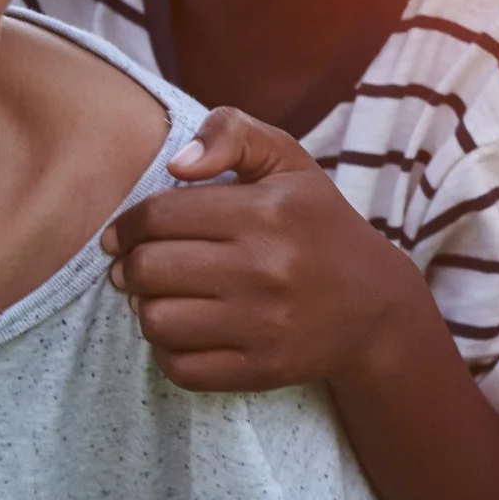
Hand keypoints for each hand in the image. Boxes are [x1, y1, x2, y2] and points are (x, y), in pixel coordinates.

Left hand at [102, 107, 430, 392]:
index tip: (121, 236)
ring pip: (157, 321)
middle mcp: (265, 268)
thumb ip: (232, 132)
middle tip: (136, 267)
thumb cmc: (318, 225)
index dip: (126, 225)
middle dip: (131, 266)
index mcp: (266, 211)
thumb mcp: (288, 161)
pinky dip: (170, 351)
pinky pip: (181, 368)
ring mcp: (264, 324)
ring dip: (148, 308)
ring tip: (162, 297)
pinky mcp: (262, 368)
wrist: (377, 306)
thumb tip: (176, 163)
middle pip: (149, 269)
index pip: (158, 216)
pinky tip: (185, 332)